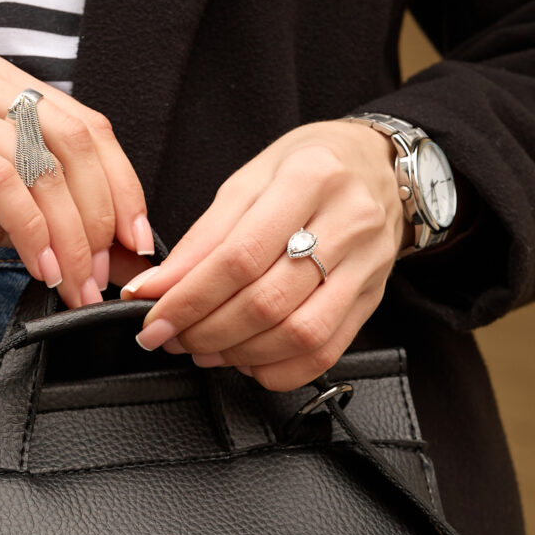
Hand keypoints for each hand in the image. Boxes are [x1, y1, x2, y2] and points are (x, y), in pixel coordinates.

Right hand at [0, 52, 153, 308]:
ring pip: (38, 162)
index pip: (88, 126)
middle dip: (99, 217)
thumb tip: (126, 247)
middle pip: (72, 140)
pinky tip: (39, 265)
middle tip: (104, 274)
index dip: (123, 187)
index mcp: (4, 84)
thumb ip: (57, 212)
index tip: (138, 242)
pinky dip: (29, 227)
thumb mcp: (4, 210)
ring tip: (73, 283)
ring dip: (68, 234)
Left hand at [120, 120, 405, 390]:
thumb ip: (203, 238)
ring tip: (205, 348)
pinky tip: (249, 359)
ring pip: (297, 334)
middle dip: (207, 330)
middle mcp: (348, 221)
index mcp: (310, 177)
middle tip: (174, 337)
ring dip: (239, 353)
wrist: (378, 166)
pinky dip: (277, 369)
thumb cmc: (310, 167)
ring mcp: (366, 266)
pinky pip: (323, 353)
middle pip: (267, 301)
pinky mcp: (371, 299)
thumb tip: (156, 288)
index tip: (155, 317)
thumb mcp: (249, 180)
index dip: (190, 297)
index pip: (240, 256)